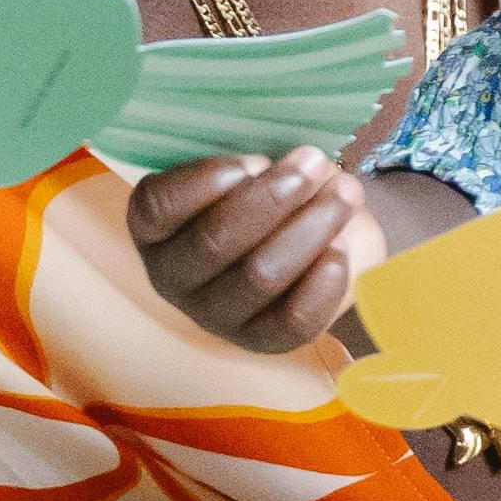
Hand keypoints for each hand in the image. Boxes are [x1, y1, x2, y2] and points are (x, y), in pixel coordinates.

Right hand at [132, 148, 385, 354]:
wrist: (308, 239)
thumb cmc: (267, 192)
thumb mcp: (253, 169)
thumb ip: (257, 163)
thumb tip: (299, 161)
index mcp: (155, 227)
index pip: (158, 207)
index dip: (206, 182)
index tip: (256, 160)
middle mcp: (172, 276)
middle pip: (215, 242)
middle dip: (273, 198)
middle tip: (315, 162)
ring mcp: (213, 315)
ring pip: (259, 276)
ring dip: (309, 228)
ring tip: (344, 193)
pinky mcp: (260, 340)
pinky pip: (292, 320)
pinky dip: (322, 281)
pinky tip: (340, 248)